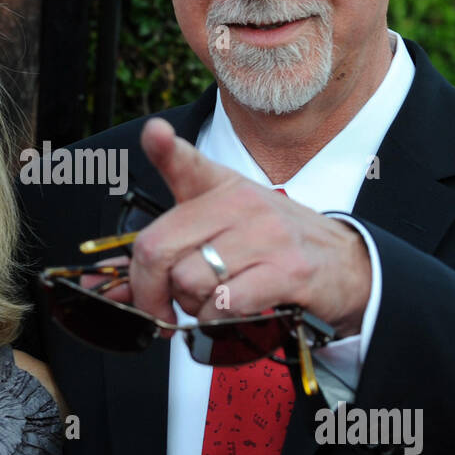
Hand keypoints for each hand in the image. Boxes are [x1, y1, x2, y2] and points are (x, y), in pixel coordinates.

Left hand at [128, 118, 370, 333]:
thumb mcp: (225, 228)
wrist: (348, 266)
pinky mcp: (287, 271)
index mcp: (221, 188)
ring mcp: (265, 236)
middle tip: (158, 309)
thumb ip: (170, 247)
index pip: (187, 163)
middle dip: (146, 291)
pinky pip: (224, 304)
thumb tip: (105, 282)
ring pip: (187, 281)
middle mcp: (240, 205)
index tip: (155, 134)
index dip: (166, 148)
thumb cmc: (274, 246)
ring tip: (212, 302)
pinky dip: (217, 320)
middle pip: (158, 248)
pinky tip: (234, 312)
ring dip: (190, 308)